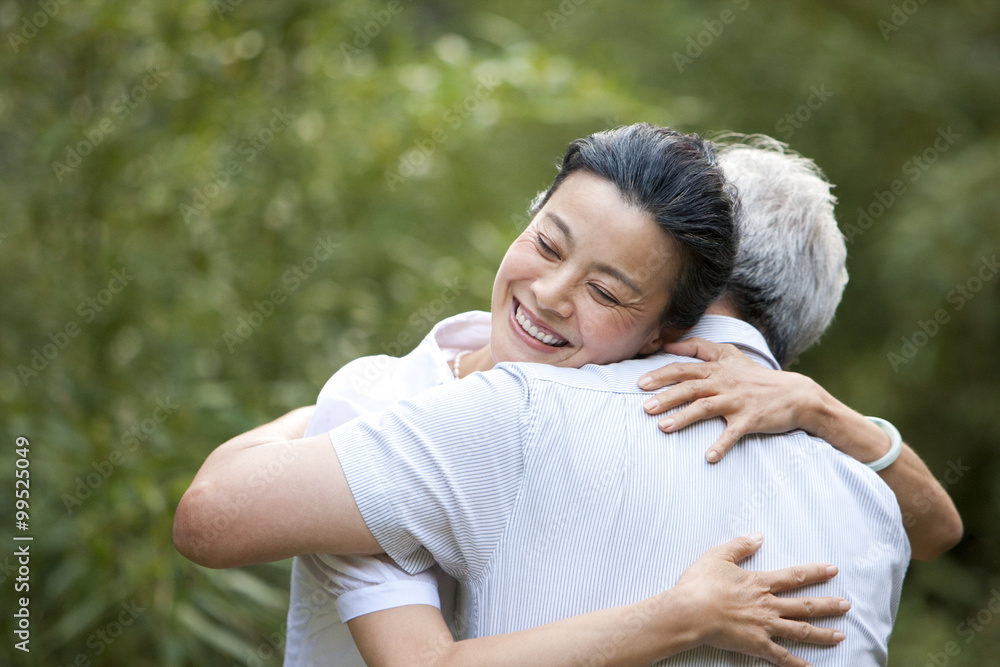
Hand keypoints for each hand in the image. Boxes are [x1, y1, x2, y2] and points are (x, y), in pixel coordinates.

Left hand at [638, 338, 821, 461]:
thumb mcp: (730, 355)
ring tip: (662, 428)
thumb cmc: (756, 377)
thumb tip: (670, 344)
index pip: (684, 368)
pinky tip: (708, 457)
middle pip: (689, 387)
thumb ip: (701, 347)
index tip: (640, 383)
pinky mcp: (751, 419)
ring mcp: (737, 401)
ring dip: (683, 418)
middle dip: (665, 397)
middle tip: (644, 407)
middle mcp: (724, 382)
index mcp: (717, 368)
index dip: (661, 375)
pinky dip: (721, 445)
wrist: (795, 394)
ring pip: (705, 408)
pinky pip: (733, 433)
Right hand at [670, 533, 846, 665]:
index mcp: (760, 583)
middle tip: (846, 605)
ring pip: (799, 631)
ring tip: (840, 636)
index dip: (815, 572)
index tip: (833, 570)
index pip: (795, 576)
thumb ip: (740, 546)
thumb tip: (758, 537)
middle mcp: (768, 605)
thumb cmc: (700, 584)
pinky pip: (780, 656)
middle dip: (828, 605)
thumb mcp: (718, 556)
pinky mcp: (756, 644)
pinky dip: (796, 663)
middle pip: (804, 605)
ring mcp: (764, 626)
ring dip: (822, 634)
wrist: (690, 612)